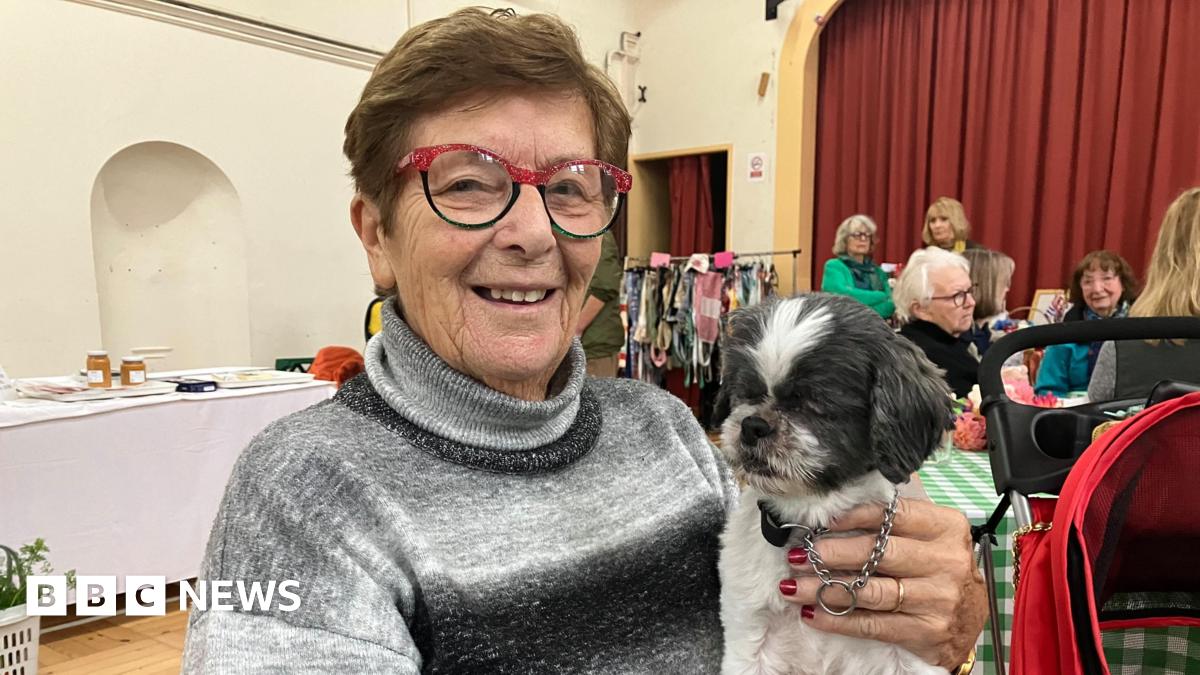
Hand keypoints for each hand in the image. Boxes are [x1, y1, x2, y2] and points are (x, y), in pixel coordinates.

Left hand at [779, 498, 986, 668]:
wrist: (971, 620)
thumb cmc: (940, 570)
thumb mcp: (932, 537)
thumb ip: (897, 522)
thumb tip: (839, 509)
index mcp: (946, 528)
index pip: (894, 515)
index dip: (854, 516)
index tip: (822, 521)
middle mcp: (945, 561)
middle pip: (877, 553)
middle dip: (831, 554)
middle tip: (798, 555)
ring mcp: (936, 598)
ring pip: (869, 591)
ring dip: (824, 588)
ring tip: (793, 585)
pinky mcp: (925, 630)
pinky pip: (872, 624)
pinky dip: (838, 620)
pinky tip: (813, 614)